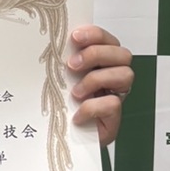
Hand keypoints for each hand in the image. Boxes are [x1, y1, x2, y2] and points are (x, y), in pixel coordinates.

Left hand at [68, 26, 133, 146]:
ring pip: (125, 75)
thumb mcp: (58, 78)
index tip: (74, 37)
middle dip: (96, 55)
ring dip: (97, 79)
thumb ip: (59, 61)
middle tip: (72, 66)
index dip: (95, 34)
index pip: (107, 39)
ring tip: (75, 92)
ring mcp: (116, 94)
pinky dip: (92, 107)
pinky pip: (113, 103)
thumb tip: (44, 46)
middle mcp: (113, 75)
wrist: (63, 136)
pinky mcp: (114, 116)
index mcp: (100, 61)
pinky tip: (77, 113)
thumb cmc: (61, 103)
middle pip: (123, 54)